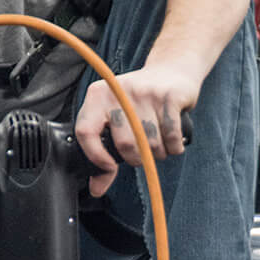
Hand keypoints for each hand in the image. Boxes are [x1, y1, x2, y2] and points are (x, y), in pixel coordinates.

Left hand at [75, 62, 196, 198]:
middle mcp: (119, 92)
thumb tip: (96, 189)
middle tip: (142, 153)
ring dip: (158, 153)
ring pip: (151, 143)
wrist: (171, 70)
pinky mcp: (170, 96)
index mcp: (98, 95)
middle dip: (137, 158)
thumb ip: (103, 151)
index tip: (109, 166)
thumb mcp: (115, 117)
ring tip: (159, 144)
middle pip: (125, 143)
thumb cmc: (138, 101)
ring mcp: (146, 92)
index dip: (96, 156)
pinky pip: (171, 137)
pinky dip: (174, 147)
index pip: (86, 131)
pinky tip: (173, 142)